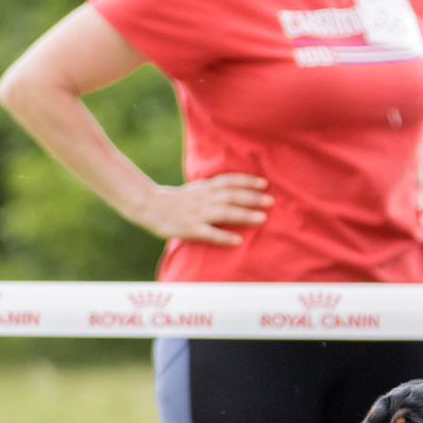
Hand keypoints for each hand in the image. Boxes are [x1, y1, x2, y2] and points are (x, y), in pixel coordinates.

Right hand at [130, 173, 270, 246]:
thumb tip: (234, 185)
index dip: (247, 181)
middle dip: (252, 198)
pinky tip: (238, 241)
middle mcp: (204, 199)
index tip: (264, 183)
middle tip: (270, 201)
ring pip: (224, 213)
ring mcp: (198, 214)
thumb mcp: (196, 188)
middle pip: (231, 196)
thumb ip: (214, 187)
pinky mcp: (191, 229)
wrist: (151, 207)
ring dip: (244, 215)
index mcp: (205, 187)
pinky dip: (224, 237)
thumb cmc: (178, 200)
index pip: (229, 181)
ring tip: (261, 219)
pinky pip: (210, 234)